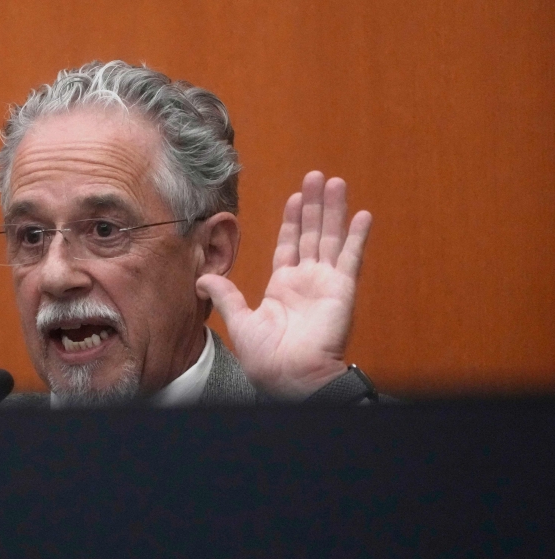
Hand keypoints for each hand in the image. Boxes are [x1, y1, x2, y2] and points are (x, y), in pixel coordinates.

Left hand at [196, 171, 371, 399]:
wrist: (290, 377)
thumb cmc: (266, 358)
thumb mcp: (239, 321)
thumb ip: (225, 296)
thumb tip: (201, 278)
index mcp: (283, 287)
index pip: (290, 245)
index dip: (293, 220)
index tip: (295, 197)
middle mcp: (307, 281)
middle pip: (312, 234)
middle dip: (314, 205)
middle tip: (316, 176)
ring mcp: (326, 283)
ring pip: (331, 238)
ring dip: (334, 210)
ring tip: (335, 182)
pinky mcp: (342, 289)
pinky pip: (351, 258)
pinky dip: (358, 236)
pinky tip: (363, 214)